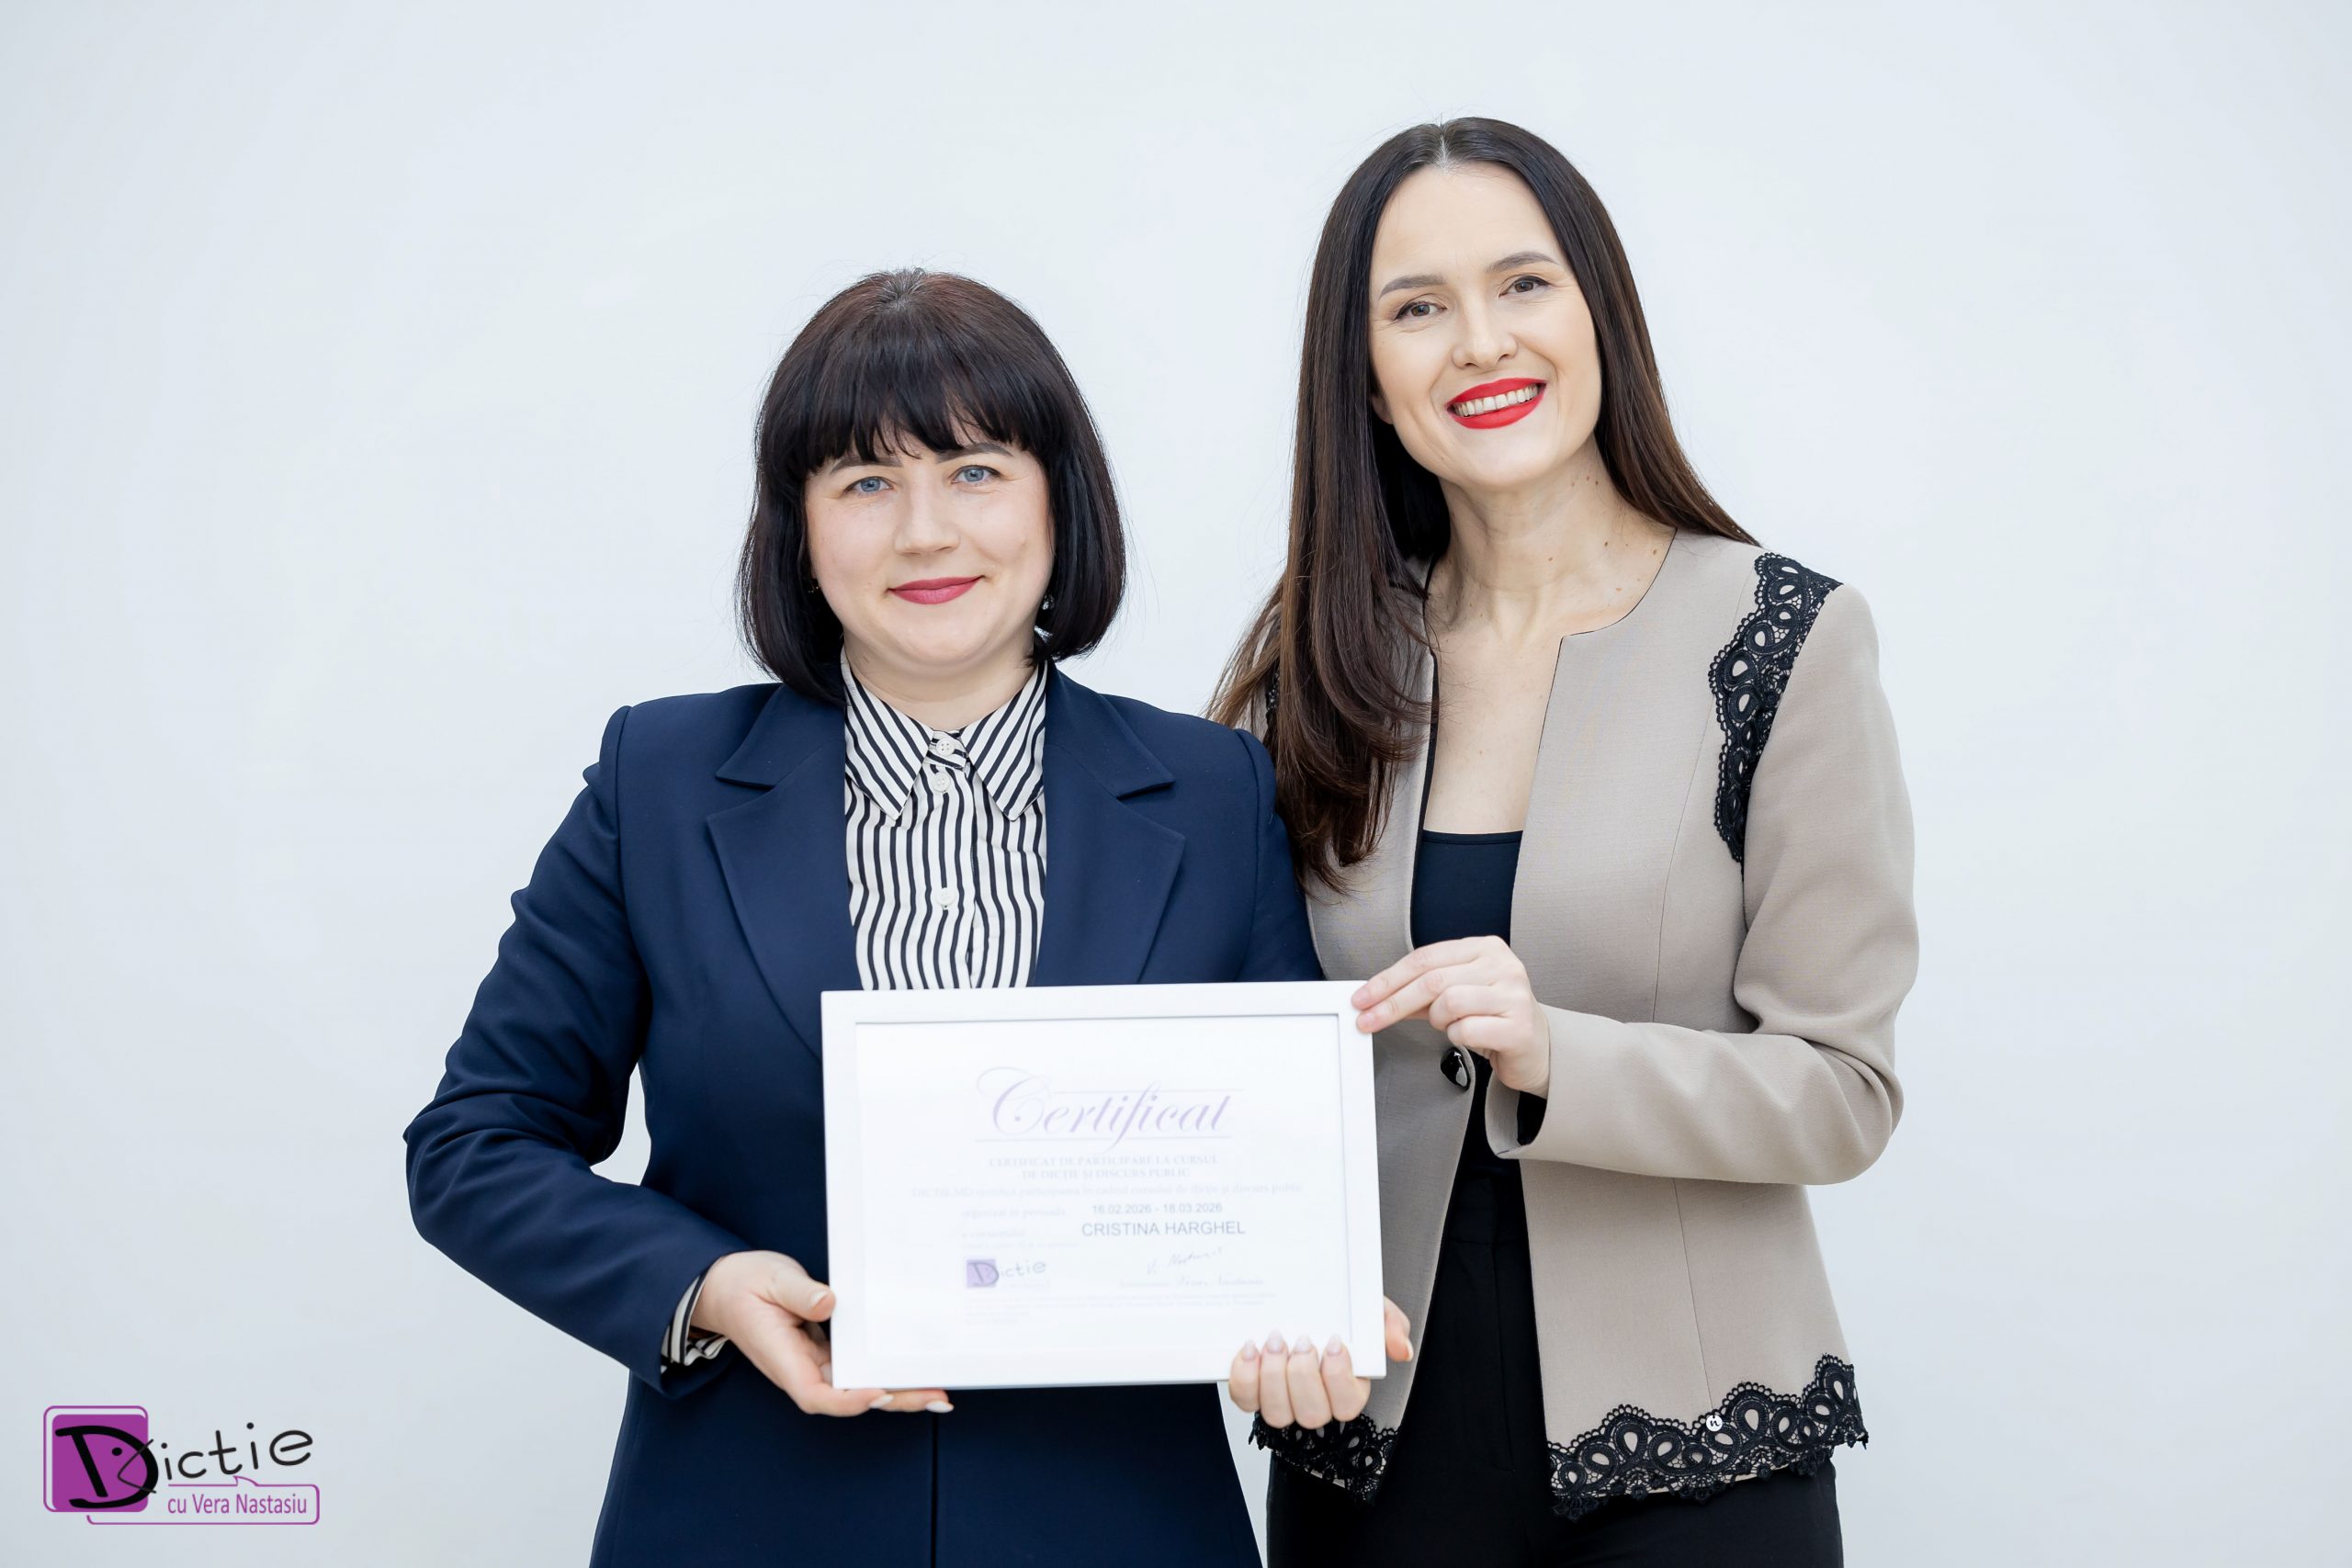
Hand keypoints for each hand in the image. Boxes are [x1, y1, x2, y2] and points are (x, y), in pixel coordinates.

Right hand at [695, 1250, 948, 1415]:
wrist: (724, 1287)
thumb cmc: (744, 1284)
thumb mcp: (771, 1279)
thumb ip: (798, 1292)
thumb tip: (829, 1302)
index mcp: (783, 1359)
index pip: (816, 1394)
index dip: (850, 1400)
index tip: (881, 1392)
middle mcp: (801, 1369)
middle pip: (848, 1398)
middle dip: (893, 1399)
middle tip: (936, 1396)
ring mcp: (813, 1363)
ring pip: (858, 1385)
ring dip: (897, 1388)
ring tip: (938, 1389)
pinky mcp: (823, 1352)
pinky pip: (856, 1366)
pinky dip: (883, 1368)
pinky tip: (913, 1365)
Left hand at [1227, 1299, 1412, 1428]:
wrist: (1298, 1296)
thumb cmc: (1336, 1311)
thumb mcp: (1368, 1309)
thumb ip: (1389, 1324)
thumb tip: (1401, 1349)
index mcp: (1348, 1388)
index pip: (1348, 1403)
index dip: (1339, 1378)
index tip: (1333, 1342)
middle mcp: (1315, 1401)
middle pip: (1312, 1413)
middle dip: (1303, 1377)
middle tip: (1301, 1341)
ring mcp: (1283, 1401)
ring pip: (1277, 1413)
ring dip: (1273, 1377)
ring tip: (1274, 1341)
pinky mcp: (1253, 1392)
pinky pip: (1245, 1399)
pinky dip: (1244, 1377)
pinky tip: (1249, 1349)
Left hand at [1352, 936, 1552, 1096]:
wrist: (1537, 1047)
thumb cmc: (1493, 1017)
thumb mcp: (1456, 995)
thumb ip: (1421, 992)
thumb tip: (1376, 997)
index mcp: (1485, 948)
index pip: (1425, 958)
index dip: (1388, 979)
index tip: (1363, 997)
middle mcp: (1502, 965)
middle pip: (1432, 980)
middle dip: (1393, 1003)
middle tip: (1369, 1020)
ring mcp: (1514, 995)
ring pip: (1448, 1003)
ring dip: (1437, 1020)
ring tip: (1448, 1025)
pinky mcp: (1518, 1027)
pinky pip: (1466, 1030)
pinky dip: (1457, 1037)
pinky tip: (1470, 1036)